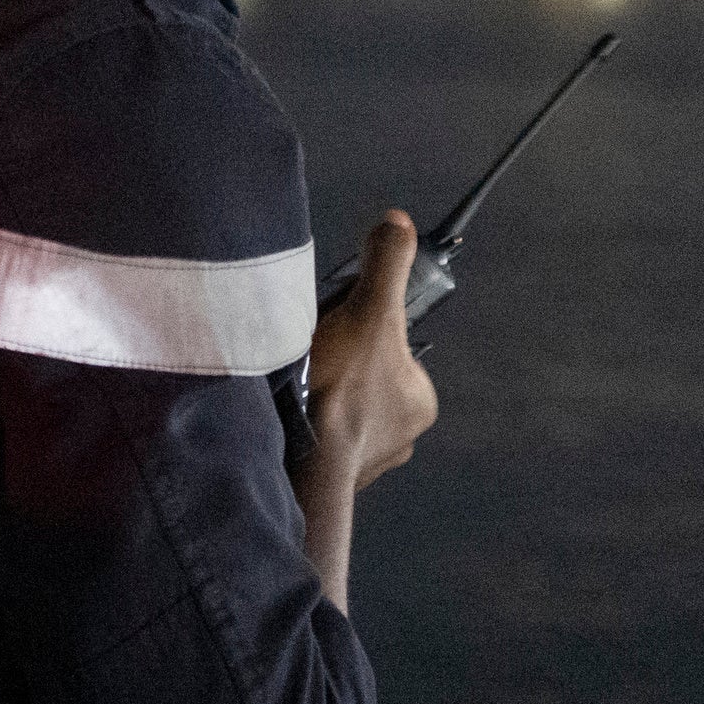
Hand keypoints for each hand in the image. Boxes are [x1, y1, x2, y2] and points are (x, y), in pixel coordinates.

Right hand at [297, 213, 438, 604]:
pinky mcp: (328, 480)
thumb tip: (399, 224)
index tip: (335, 325)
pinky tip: (283, 413)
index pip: (391, 349)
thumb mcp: (369, 312)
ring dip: (315, 398)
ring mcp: (364, 463)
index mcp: (419, 401)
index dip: (361, 330)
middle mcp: (400, 437)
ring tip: (291, 384)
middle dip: (337, 366)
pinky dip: (301, 425)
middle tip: (309, 355)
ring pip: (339, 412)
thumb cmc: (341, 392)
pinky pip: (315, 440)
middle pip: (364, 381)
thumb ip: (387, 266)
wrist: (298, 464)